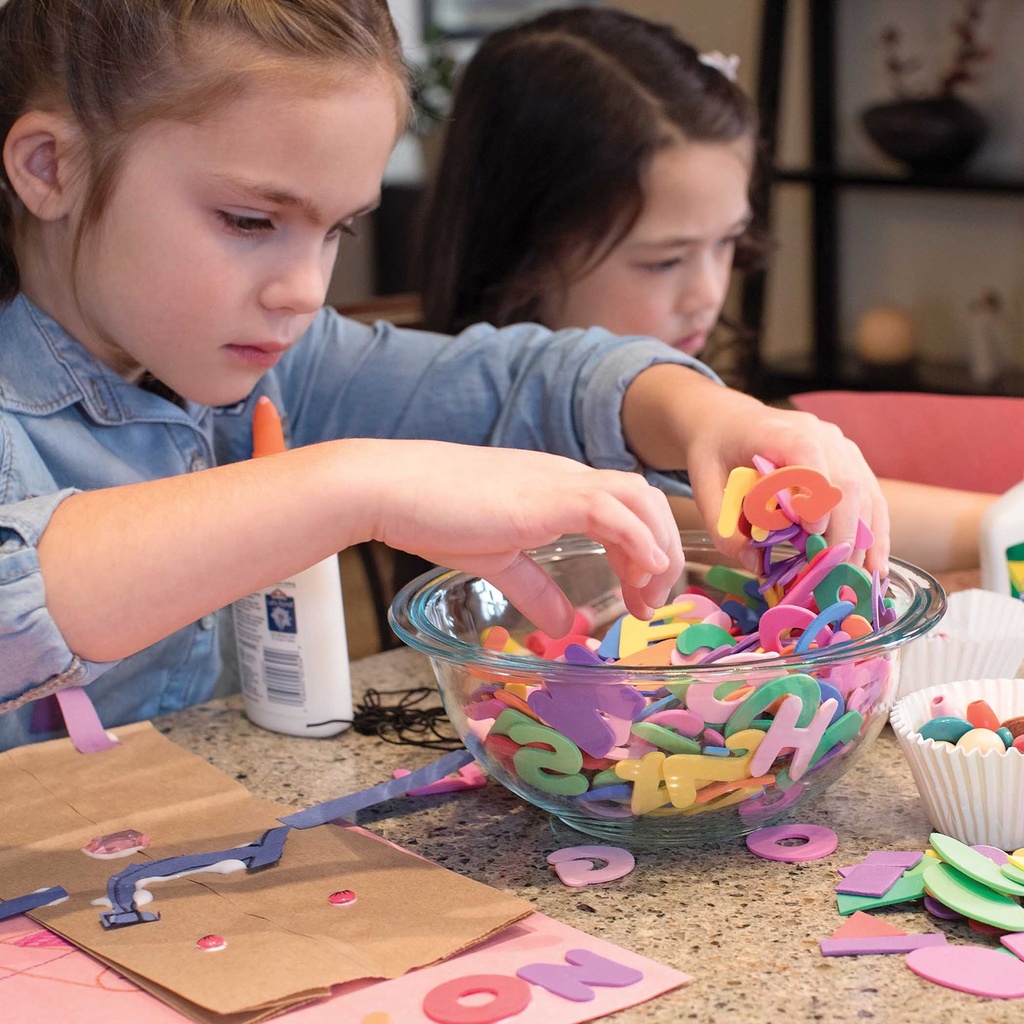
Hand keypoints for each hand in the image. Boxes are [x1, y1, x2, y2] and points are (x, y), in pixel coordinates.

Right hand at [366, 442, 684, 634]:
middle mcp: (567, 477)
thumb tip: (565, 623)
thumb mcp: (496, 559)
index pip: (626, 508)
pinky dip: (637, 539)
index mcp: (557, 488)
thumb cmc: (433, 515)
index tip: (640, 596)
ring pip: (638, 498)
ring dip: (656, 546)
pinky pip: (610, 510)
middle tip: (652, 602)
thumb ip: (534, 588)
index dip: (645, 551)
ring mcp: (558, 483)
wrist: (391, 488)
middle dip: (663, 550)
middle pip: (645, 499)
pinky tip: (644, 571)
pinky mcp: (545, 496)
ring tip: (650, 592)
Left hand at [621, 368, 889, 574]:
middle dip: (845, 531)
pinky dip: (874, 531)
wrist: (729, 422)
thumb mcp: (705, 487)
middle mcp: (817, 433)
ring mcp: (839, 445)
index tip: (813, 530)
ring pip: (865, 491)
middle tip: (837, 574)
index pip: (807, 455)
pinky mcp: (850, 460)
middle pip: (845, 481)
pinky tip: (875, 563)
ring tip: (861, 578)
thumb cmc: (715, 453)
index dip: (816, 493)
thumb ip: (723, 527)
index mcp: (776, 431)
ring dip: (866, 537)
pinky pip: (871, 495)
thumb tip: (757, 567)